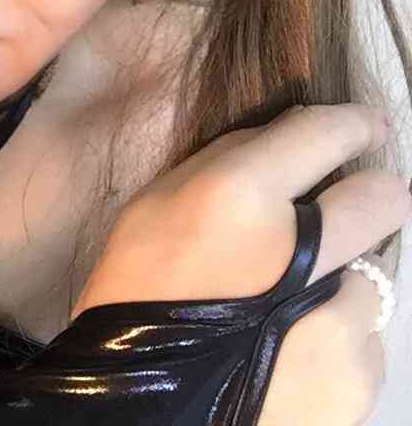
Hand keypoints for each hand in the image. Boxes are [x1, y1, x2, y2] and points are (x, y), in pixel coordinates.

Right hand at [72, 102, 411, 424]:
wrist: (139, 404)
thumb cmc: (137, 288)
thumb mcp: (156, 205)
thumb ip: (226, 162)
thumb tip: (291, 138)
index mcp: (240, 198)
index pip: (327, 134)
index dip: (354, 123)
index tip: (363, 125)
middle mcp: (304, 252)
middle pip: (385, 198)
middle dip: (370, 195)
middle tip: (336, 214)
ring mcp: (339, 320)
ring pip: (373, 272)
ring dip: (343, 276)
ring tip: (290, 305)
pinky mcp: (358, 376)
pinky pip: (366, 333)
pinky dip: (337, 331)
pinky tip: (291, 348)